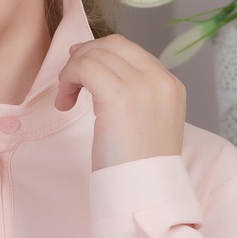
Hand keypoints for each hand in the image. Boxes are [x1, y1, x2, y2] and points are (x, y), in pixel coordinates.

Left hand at [54, 35, 185, 170]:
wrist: (145, 192)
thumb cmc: (139, 167)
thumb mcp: (147, 124)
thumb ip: (135, 96)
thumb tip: (101, 68)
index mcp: (171, 86)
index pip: (131, 50)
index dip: (100, 53)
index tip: (81, 68)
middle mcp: (160, 81)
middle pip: (113, 45)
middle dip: (85, 56)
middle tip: (69, 79)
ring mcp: (143, 86)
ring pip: (96, 53)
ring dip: (72, 71)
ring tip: (66, 98)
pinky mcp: (120, 97)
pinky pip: (85, 67)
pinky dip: (68, 79)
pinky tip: (65, 103)